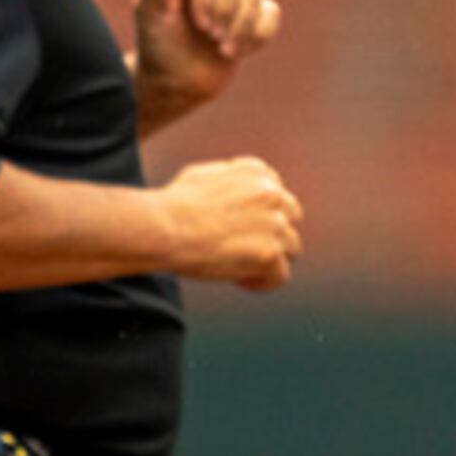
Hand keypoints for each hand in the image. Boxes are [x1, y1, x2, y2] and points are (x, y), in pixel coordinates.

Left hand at [131, 0, 283, 121]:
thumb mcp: (150, 15)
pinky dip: (258, 35)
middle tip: (210, 36)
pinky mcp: (253, 16)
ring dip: (240, 28)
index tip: (199, 24)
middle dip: (224, 9)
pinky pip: (271, 13)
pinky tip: (238, 51)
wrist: (177, 83)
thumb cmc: (158, 47)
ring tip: (223, 50)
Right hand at [157, 155, 303, 290]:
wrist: (164, 228)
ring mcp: (273, 224)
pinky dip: (262, 282)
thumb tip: (237, 194)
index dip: (261, 213)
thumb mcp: (204, 175)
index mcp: (257, 173)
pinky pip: (280, 276)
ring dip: (270, 258)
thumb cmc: (174, 205)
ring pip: (291, 248)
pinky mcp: (269, 253)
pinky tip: (240, 281)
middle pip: (291, 217)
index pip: (277, 194)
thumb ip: (231, 182)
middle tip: (246, 248)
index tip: (241, 227)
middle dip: (274, 232)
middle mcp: (272, 194)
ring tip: (241, 267)